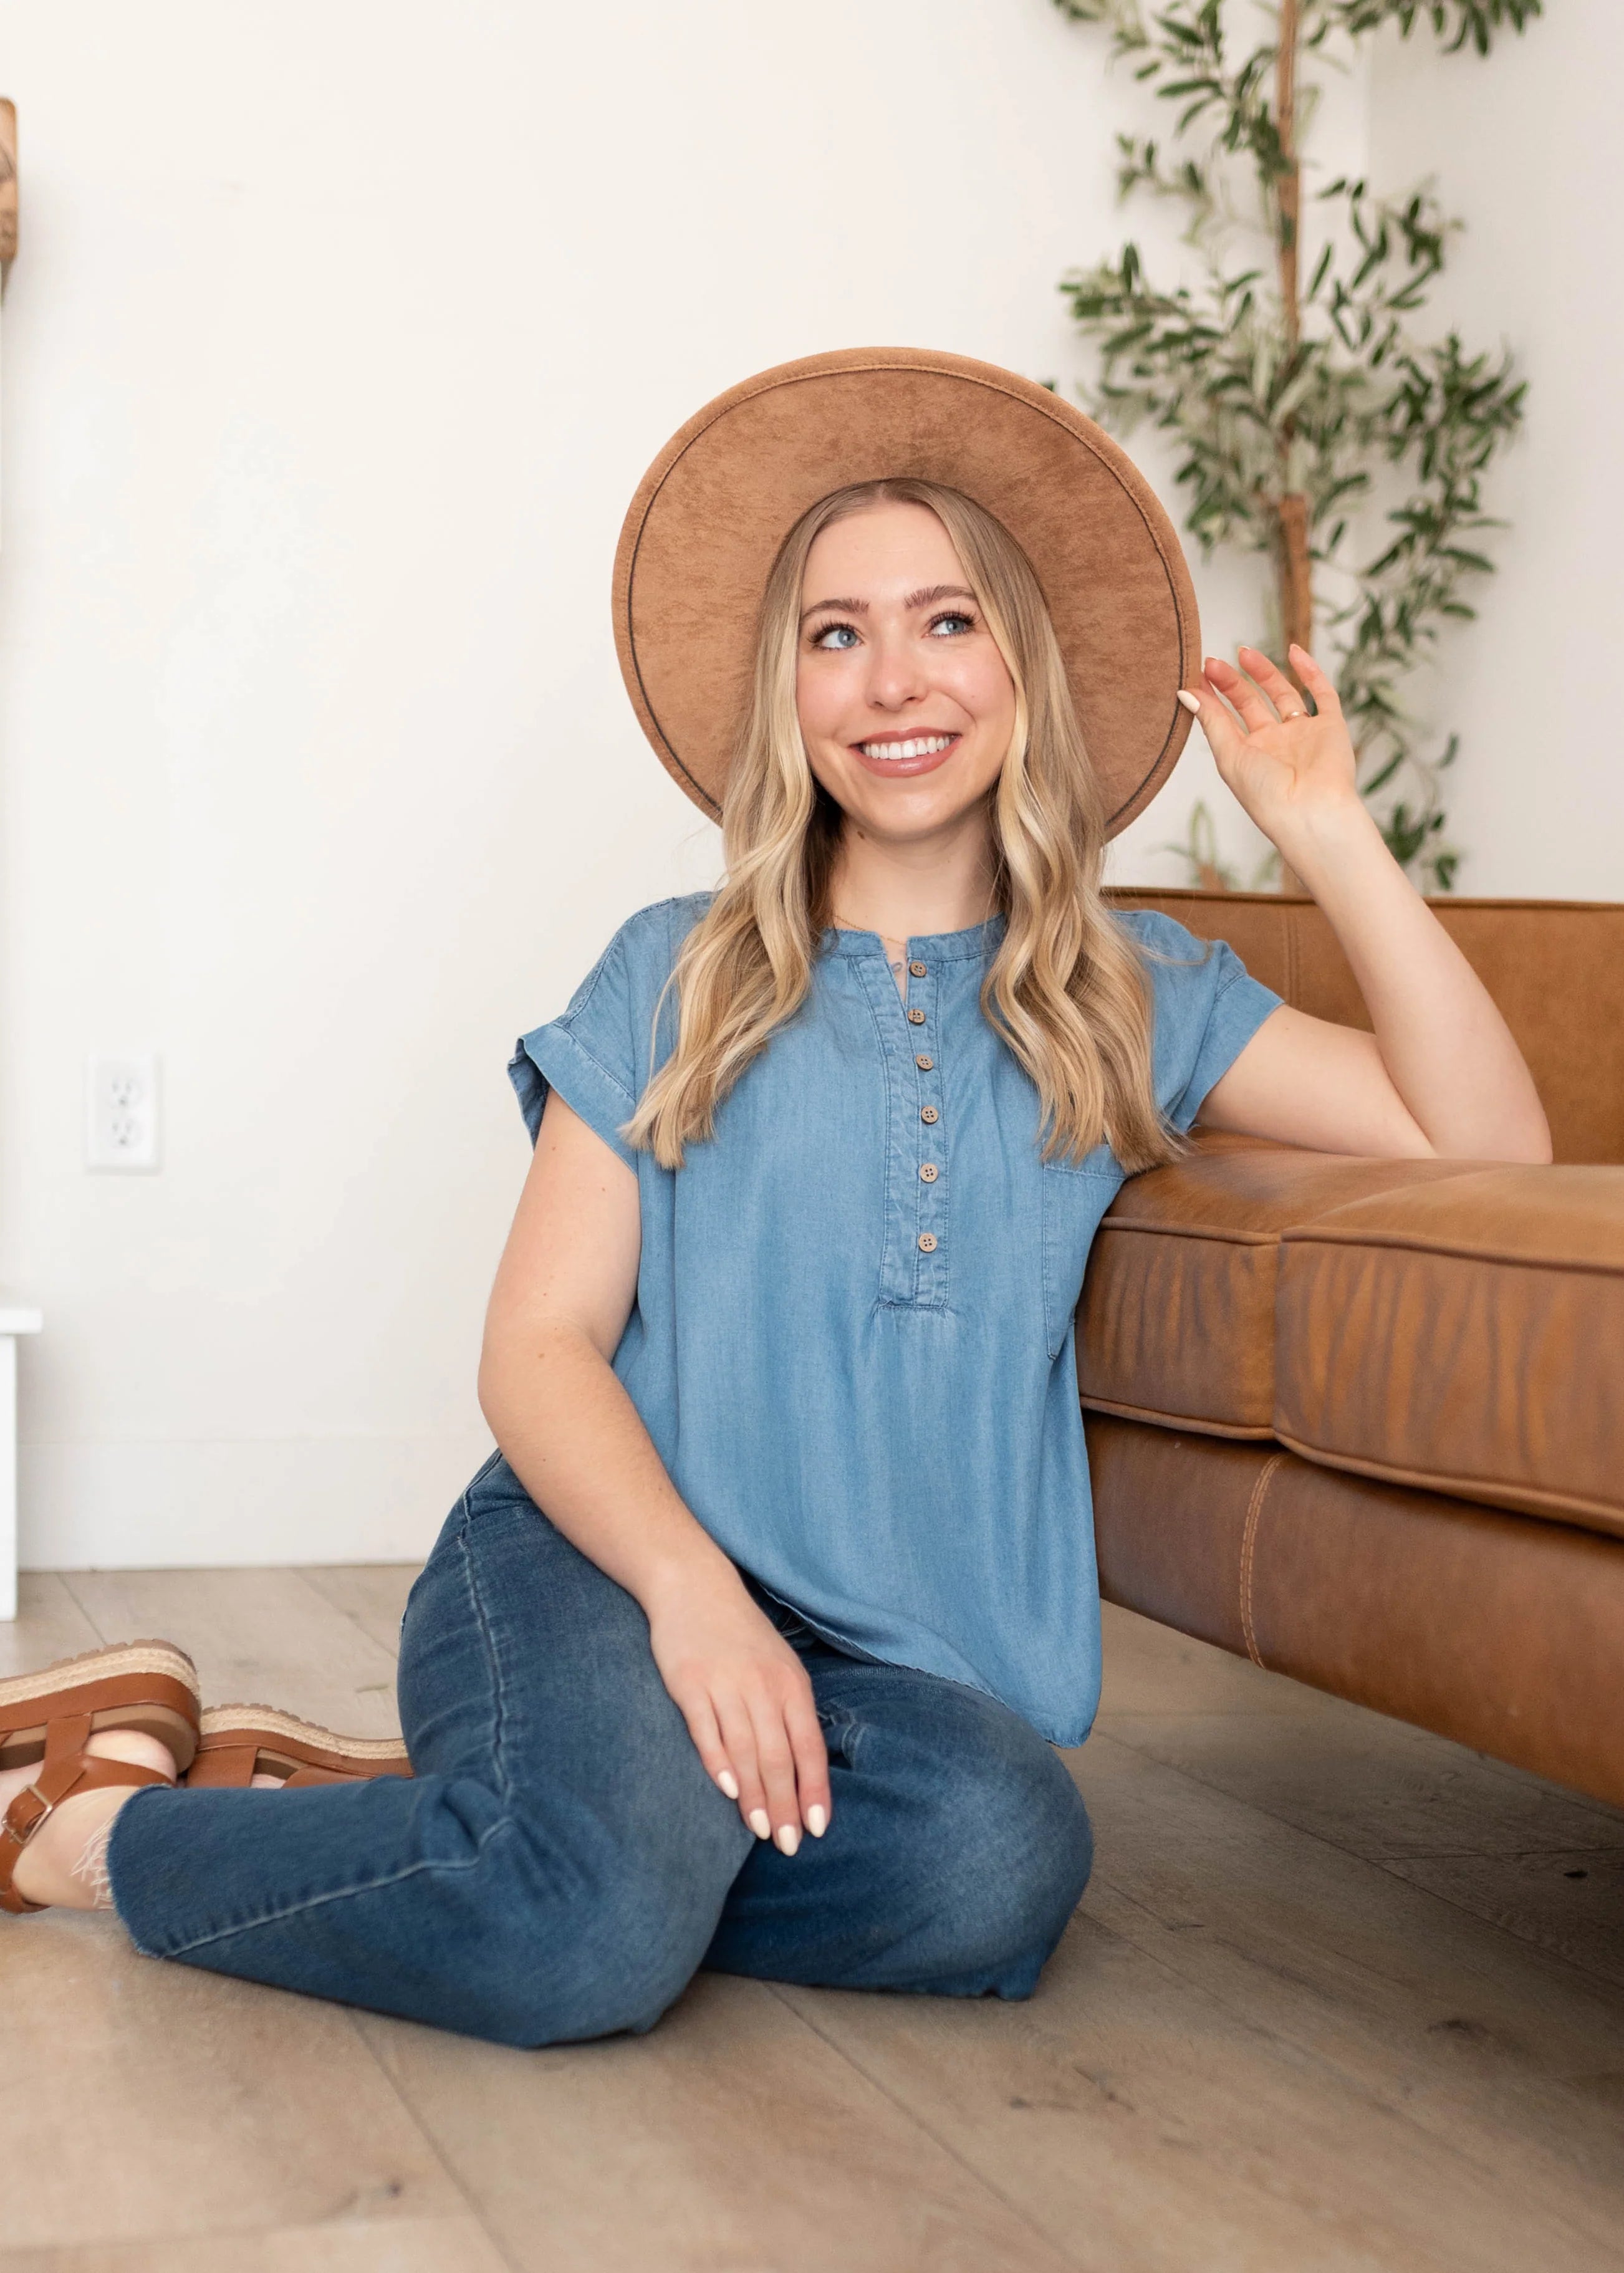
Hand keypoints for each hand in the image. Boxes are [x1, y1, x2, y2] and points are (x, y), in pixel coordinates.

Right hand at [645, 1565, 831, 1854]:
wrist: (694, 1586)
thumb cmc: (741, 1636)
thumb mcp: (779, 1667)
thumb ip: (789, 1712)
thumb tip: (802, 1770)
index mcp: (791, 1684)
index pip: (808, 1747)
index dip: (814, 1790)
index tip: (817, 1829)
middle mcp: (763, 1686)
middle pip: (778, 1756)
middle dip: (786, 1805)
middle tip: (787, 1846)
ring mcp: (725, 1684)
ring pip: (745, 1750)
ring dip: (754, 1795)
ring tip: (760, 1830)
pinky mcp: (689, 1683)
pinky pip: (706, 1729)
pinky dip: (717, 1761)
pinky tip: (725, 1789)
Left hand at [1182, 643, 1370, 864]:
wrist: (1311, 811)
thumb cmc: (1266, 795)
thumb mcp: (1229, 756)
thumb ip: (1211, 721)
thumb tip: (1184, 692)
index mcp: (1248, 756)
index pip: (1226, 720)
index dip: (1212, 697)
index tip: (1197, 674)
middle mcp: (1275, 744)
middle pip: (1252, 704)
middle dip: (1232, 683)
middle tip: (1213, 662)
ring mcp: (1303, 734)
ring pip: (1284, 694)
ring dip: (1265, 672)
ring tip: (1243, 652)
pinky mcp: (1331, 727)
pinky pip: (1323, 693)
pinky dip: (1311, 671)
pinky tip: (1294, 651)